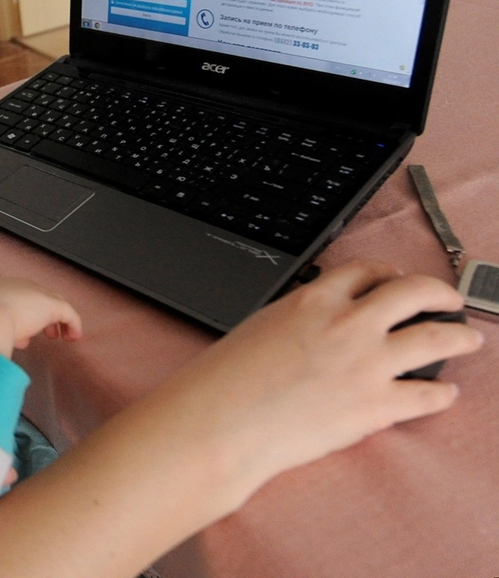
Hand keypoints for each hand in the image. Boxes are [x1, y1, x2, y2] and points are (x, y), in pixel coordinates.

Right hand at [0, 277, 82, 358]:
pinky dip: (72, 324)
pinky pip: (67, 312)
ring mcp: (31, 294)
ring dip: (56, 320)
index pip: (11, 300)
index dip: (19, 318)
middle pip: (33, 298)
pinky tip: (73, 337)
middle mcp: (13, 287)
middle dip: (38, 316)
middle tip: (43, 334)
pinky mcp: (48, 304)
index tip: (22, 338)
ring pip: (52, 302)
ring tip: (58, 336)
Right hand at [148, 260, 482, 512]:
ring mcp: (367, 363)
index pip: (367, 271)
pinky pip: (428, 395)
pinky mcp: (377, 406)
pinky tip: (444, 393)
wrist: (223, 421)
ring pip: (436, 338)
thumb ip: (301, 318)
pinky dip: (442, 393)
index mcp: (313, 299)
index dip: (389, 274)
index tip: (396, 281)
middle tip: (449, 301)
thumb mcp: (261, 326)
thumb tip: (324, 326)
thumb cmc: (227, 379)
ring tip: (469, 338)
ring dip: (460, 336)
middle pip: (414, 292)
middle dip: (440, 294)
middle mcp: (348, 323)